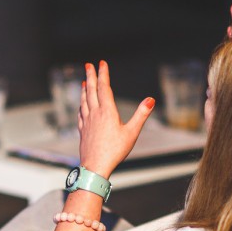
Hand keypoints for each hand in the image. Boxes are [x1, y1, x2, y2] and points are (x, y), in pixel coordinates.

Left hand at [78, 60, 154, 178]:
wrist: (95, 167)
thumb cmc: (115, 151)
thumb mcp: (132, 133)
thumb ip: (141, 115)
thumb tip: (151, 100)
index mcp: (107, 112)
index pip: (104, 88)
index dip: (103, 74)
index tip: (102, 63)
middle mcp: (95, 114)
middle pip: (91, 90)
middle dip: (90, 76)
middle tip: (89, 65)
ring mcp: (87, 122)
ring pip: (84, 100)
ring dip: (84, 89)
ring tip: (84, 81)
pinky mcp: (83, 130)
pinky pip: (80, 112)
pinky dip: (81, 104)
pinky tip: (81, 105)